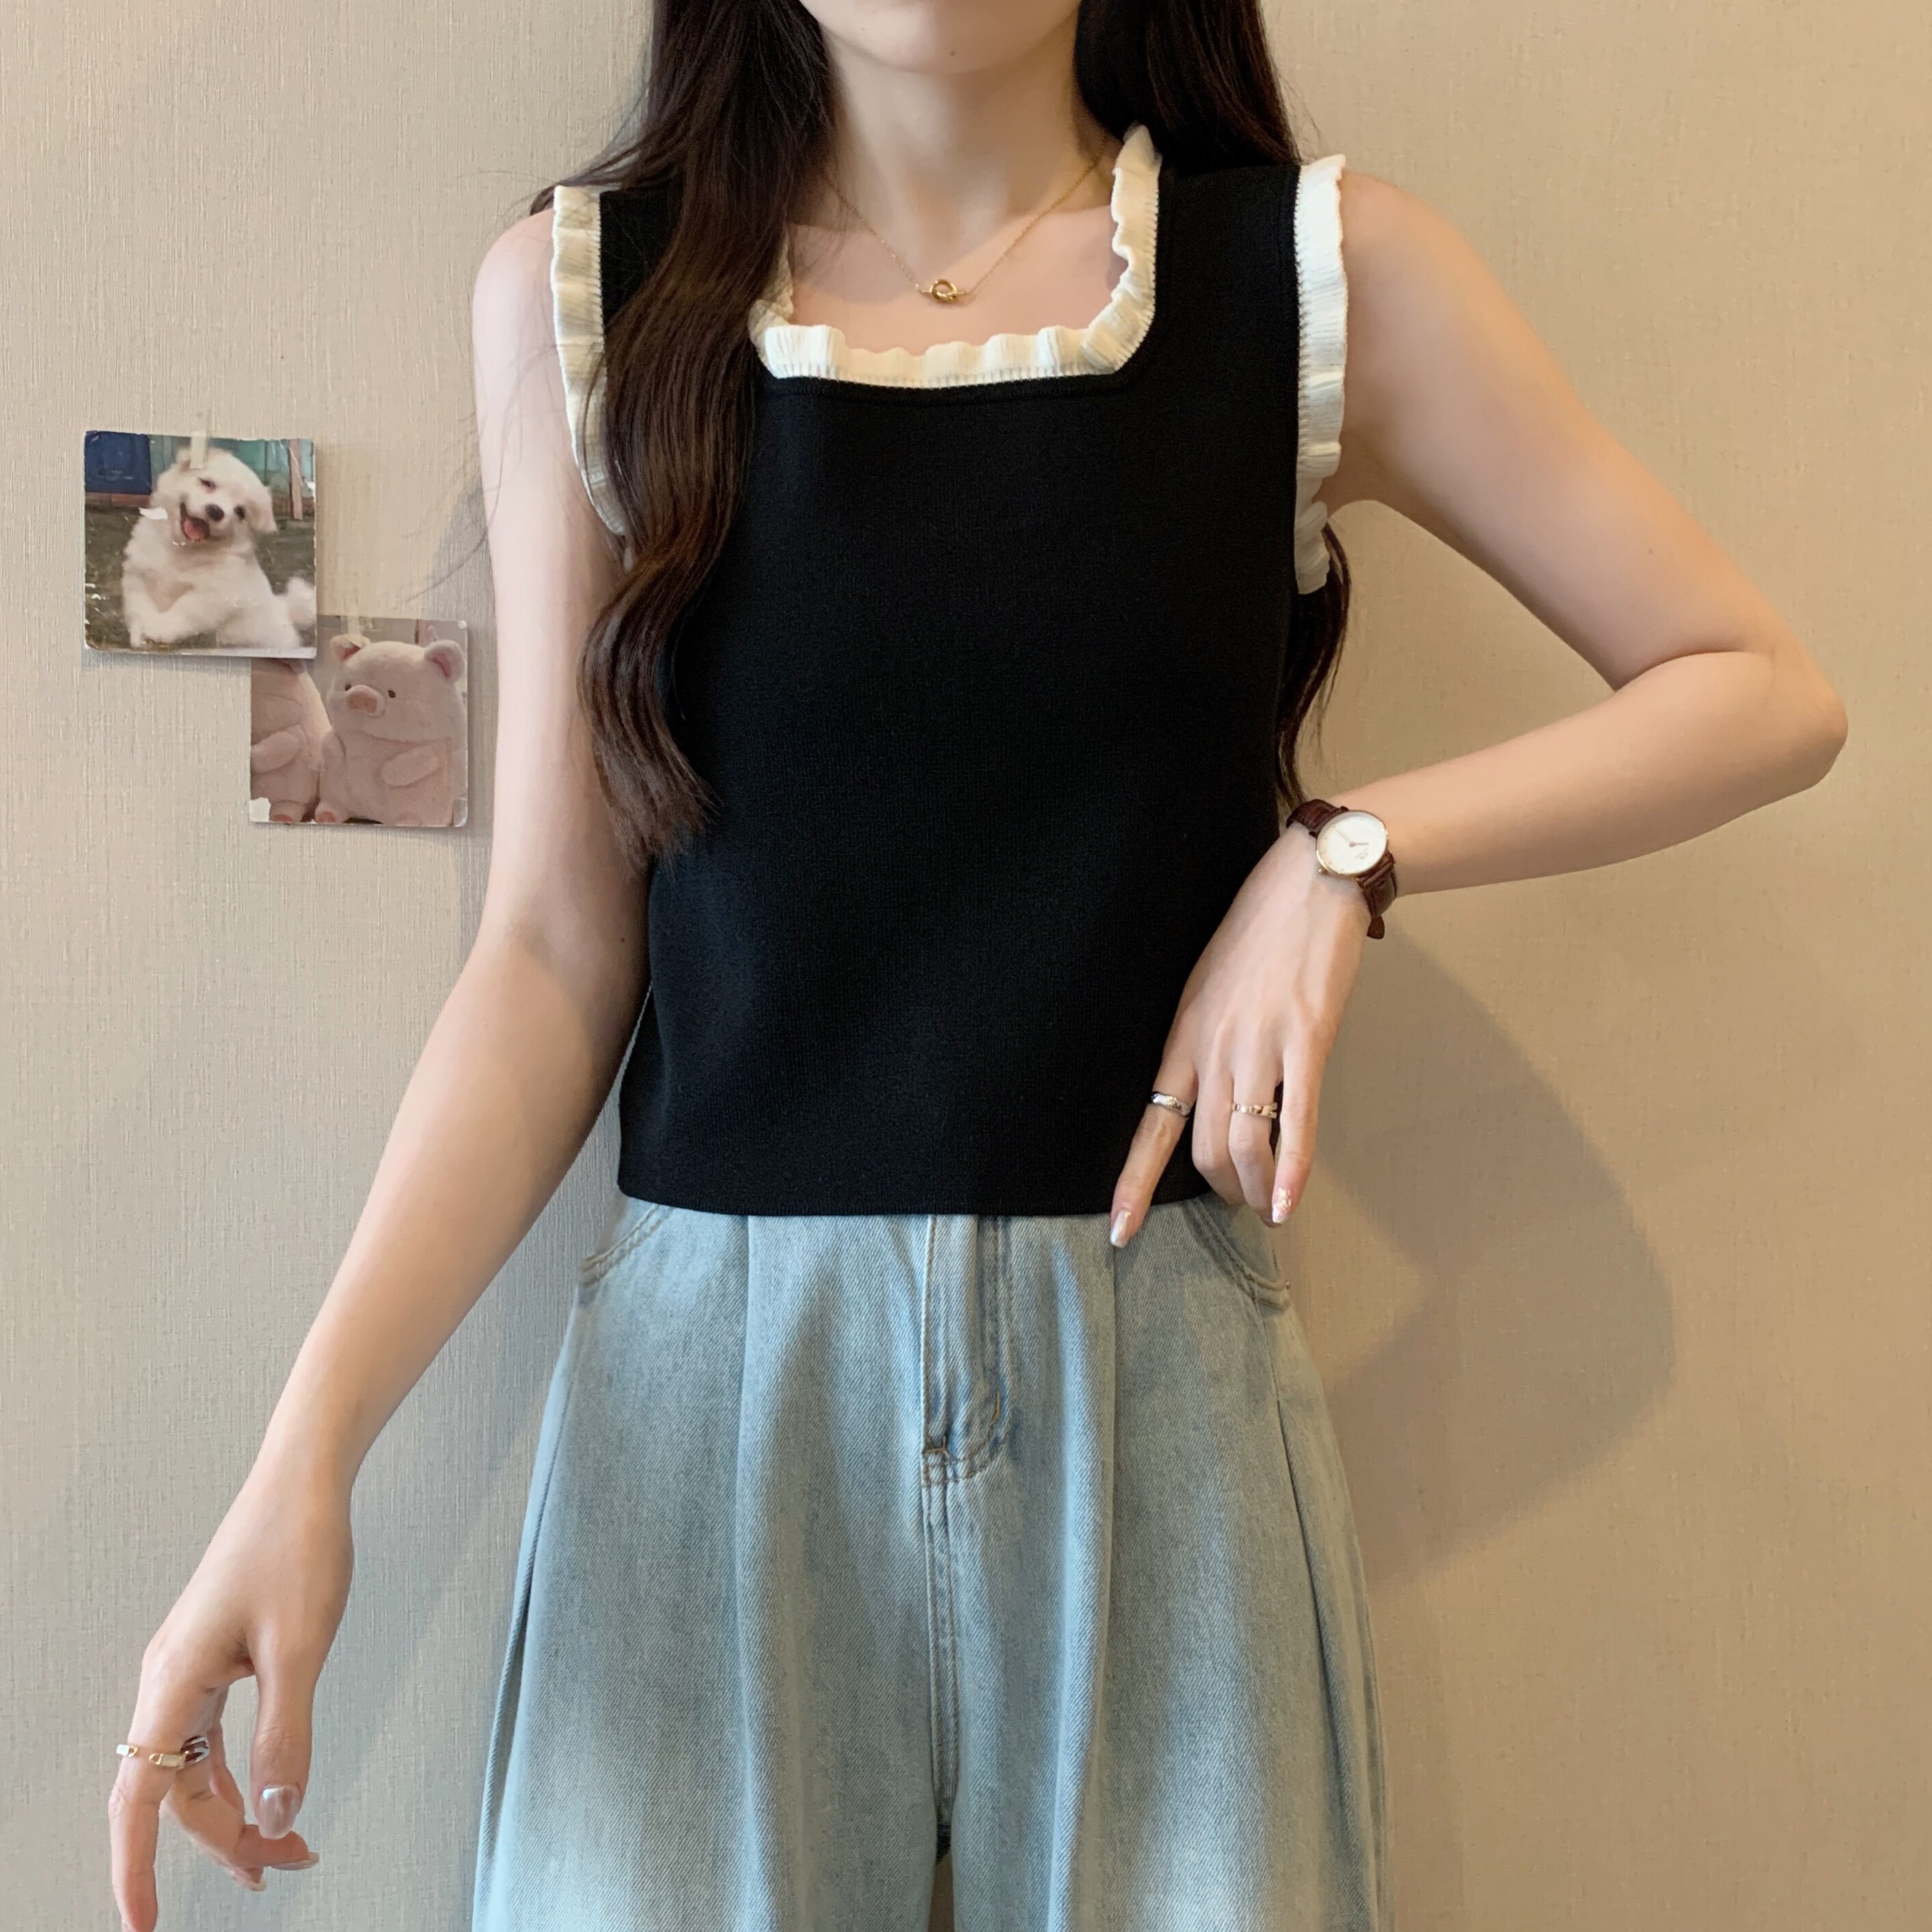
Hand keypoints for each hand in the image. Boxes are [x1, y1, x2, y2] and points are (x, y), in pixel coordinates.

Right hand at [109, 1458, 351, 1928]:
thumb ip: (287, 1736)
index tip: (142, 1928)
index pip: (138, 1800)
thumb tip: (279, 1814)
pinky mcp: (217, 1652)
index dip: (134, 1870)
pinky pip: (213, 1733)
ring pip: (197, 1765)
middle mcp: (169, 1678)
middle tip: (280, 1871)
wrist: (304, 1479)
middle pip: (176, 1790)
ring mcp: (191, 1665)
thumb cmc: (297, 1544)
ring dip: (236, 1809)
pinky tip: (268, 1791)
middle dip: (224, 1840)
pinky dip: (241, 1769)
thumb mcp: (301, 1648)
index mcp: (174, 1681)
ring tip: (282, 1849)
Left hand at [1109, 822, 1370, 1241]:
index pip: (1151, 1122)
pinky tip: (1288, 1205)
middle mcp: (1213, 1046)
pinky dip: (1291, 1171)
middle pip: (1200, 1147)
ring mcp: (1259, 1045)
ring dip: (1253, 1188)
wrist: (1309, 882)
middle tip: (1238, 1201)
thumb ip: (1207, 1039)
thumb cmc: (1261, 931)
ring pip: (1242, 1144)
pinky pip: (1297, 1122)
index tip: (1119, 1229)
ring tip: (1266, 1208)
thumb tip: (1215, 1091)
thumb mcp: (1210, 984)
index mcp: (1183, 1033)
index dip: (1134, 1182)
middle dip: (1220, 1188)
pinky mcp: (1307, 1040)